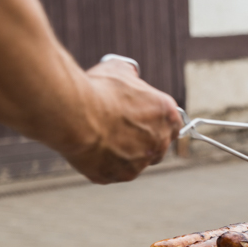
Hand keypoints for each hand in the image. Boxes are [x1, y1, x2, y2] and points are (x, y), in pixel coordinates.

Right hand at [63, 59, 181, 183]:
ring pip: (135, 162)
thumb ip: (132, 77)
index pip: (172, 125)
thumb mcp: (120, 70)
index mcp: (167, 116)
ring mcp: (139, 163)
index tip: (142, 120)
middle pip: (156, 146)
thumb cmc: (99, 90)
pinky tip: (91, 149)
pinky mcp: (118, 176)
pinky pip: (113, 172)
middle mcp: (159, 143)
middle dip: (141, 140)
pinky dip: (103, 164)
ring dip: (122, 153)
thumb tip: (129, 74)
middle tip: (119, 130)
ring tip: (100, 136)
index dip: (156, 122)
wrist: (75, 113)